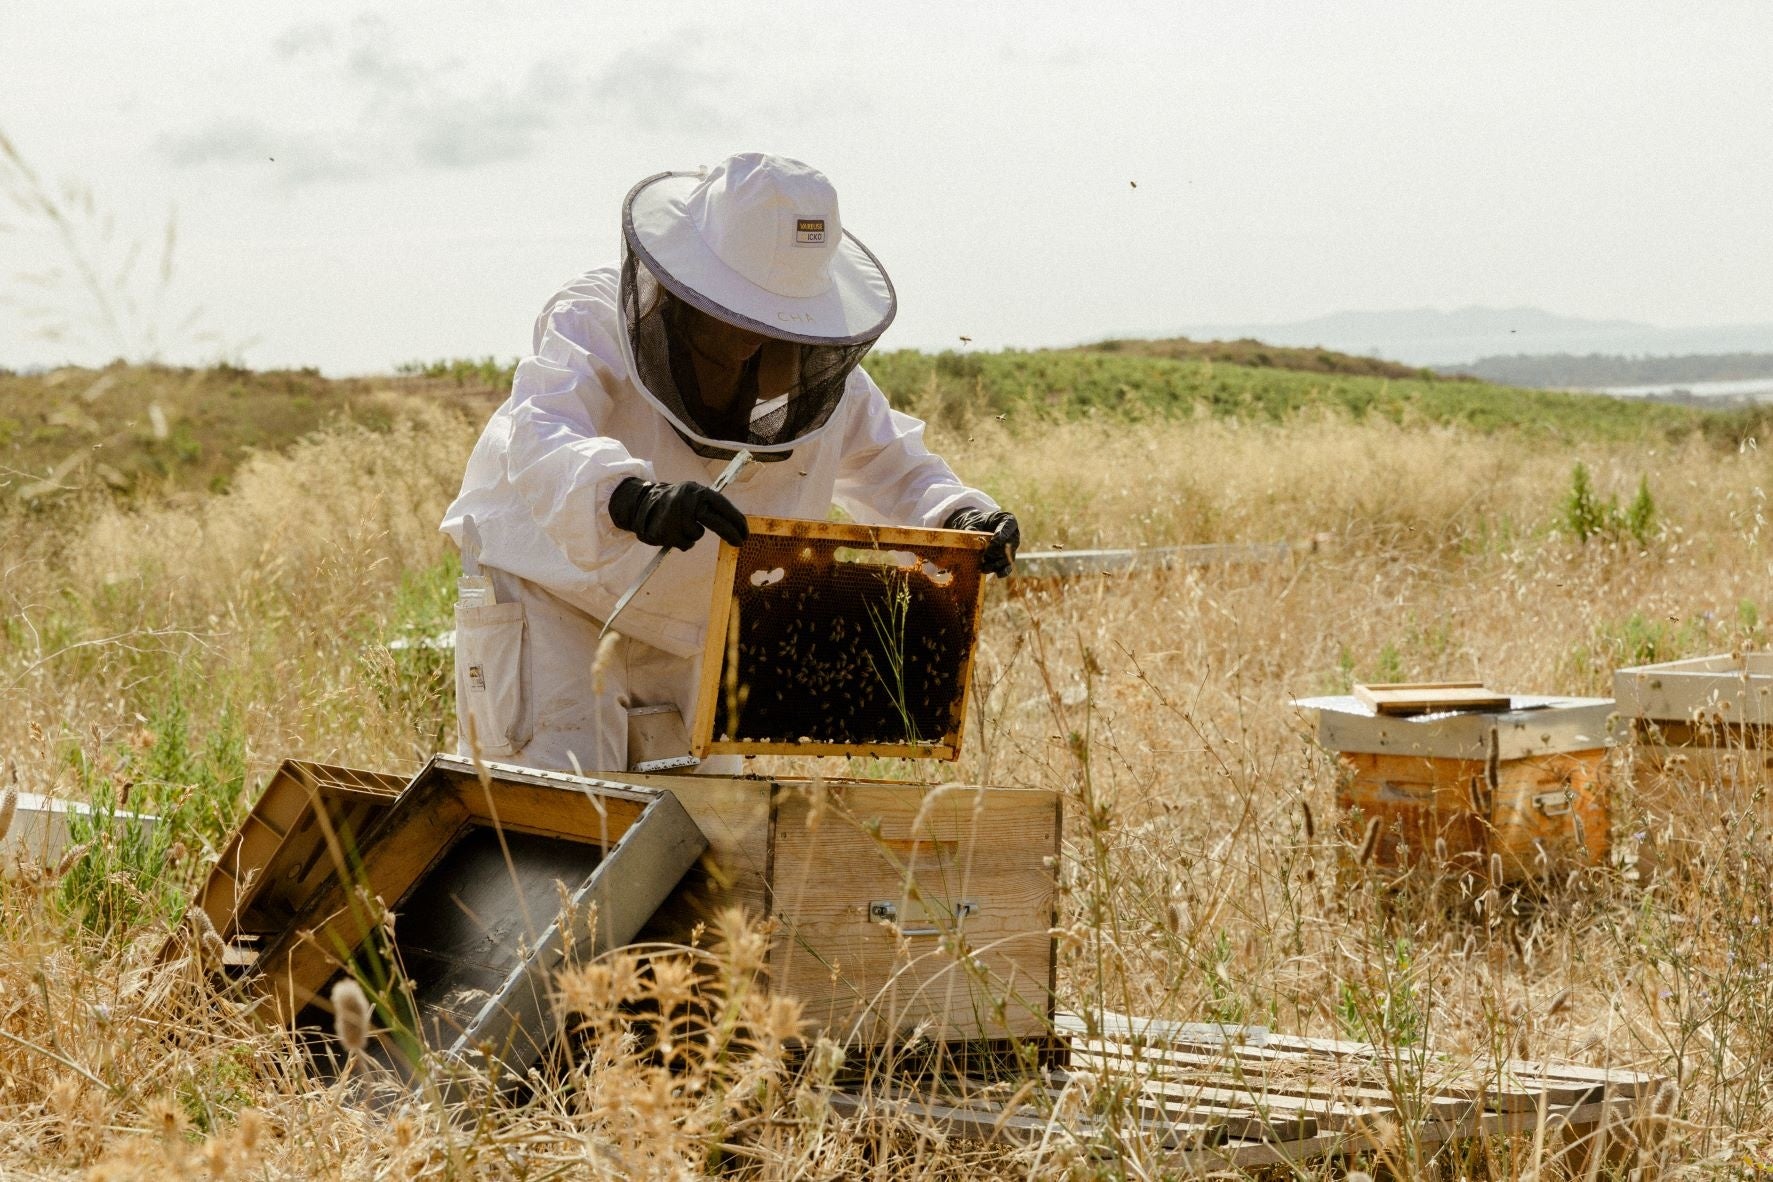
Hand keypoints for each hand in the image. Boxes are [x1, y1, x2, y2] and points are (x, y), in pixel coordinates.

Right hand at [609, 478, 749, 550]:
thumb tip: (737, 524)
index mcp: (696, 491)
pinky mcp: (666, 530)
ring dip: (692, 535)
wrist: (642, 504)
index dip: (736, 520)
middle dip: (730, 533)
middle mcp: (686, 500)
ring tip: (680, 526)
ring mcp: (675, 515)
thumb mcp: (693, 495)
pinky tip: (672, 532)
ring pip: (697, 535)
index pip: (722, 505)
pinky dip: (682, 542)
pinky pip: (685, 543)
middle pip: (715, 520)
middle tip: (740, 543)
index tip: (745, 532)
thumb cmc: (675, 503)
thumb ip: (710, 506)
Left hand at [944, 507, 1019, 576]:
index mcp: (1007, 520)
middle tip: (986, 555)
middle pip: (1009, 544)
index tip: (995, 541)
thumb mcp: (974, 522)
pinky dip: (1003, 571)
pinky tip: (998, 574)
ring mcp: (1012, 547)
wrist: (979, 529)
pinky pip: (1008, 565)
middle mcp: (1013, 534)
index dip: (1003, 534)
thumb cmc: (979, 522)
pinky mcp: (1007, 559)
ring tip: (984, 567)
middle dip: (997, 551)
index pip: (1008, 525)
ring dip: (997, 563)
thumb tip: (968, 537)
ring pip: (1008, 557)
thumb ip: (972, 528)